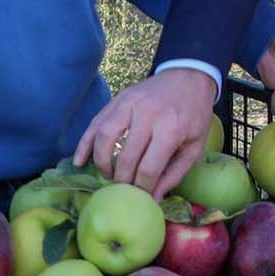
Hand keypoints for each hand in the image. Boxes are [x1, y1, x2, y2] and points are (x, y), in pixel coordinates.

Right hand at [74, 67, 217, 196]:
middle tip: (124, 191)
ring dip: (102, 163)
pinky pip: (95, 123)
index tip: (142, 197)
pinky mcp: (117, 99)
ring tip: (108, 176)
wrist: (188, 77)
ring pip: (104, 138)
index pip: (148, 168)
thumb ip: (175, 173)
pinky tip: (79, 161)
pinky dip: (84, 144)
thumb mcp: (195, 146)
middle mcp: (148, 114)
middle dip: (122, 181)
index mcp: (171, 128)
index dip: (143, 188)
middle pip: (125, 158)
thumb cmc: (194, 115)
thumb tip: (153, 198)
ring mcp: (129, 103)